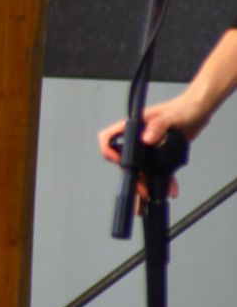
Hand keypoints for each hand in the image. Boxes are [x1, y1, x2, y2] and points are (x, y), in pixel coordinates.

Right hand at [96, 93, 211, 200]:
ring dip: (145, 184)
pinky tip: (170, 190)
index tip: (114, 160)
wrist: (199, 112)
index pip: (110, 136)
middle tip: (141, 191)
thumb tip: (146, 139)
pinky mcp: (161, 154)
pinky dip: (164, 181)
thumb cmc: (185, 108)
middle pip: (127, 160)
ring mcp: (149, 147)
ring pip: (142, 169)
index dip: (107, 148)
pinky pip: (159, 170)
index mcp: (135, 126)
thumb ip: (158, 125)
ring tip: (148, 198)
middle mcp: (139, 138)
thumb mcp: (172, 116)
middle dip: (132, 177)